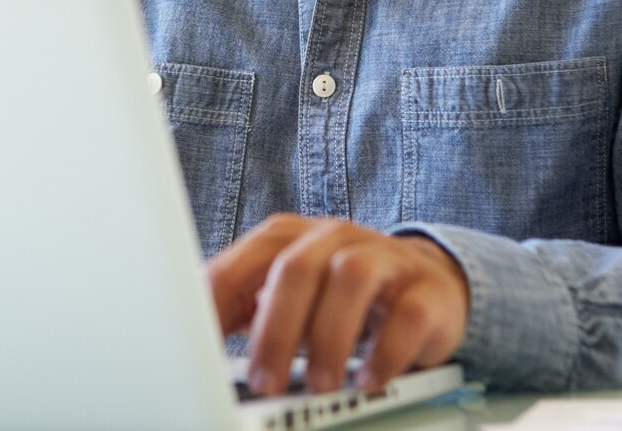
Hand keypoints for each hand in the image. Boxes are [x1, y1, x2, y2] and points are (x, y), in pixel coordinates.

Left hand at [206, 214, 469, 395]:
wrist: (427, 284)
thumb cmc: (340, 296)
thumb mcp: (289, 296)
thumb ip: (244, 310)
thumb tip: (195, 344)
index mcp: (291, 238)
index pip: (245, 260)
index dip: (218, 301)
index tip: (200, 346)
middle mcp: (334, 238)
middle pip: (296, 267)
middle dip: (276, 329)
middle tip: (266, 382)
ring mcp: (383, 258)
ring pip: (351, 279)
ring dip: (329, 337)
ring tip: (319, 384)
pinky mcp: (425, 289)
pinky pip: (407, 314)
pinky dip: (385, 353)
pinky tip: (369, 380)